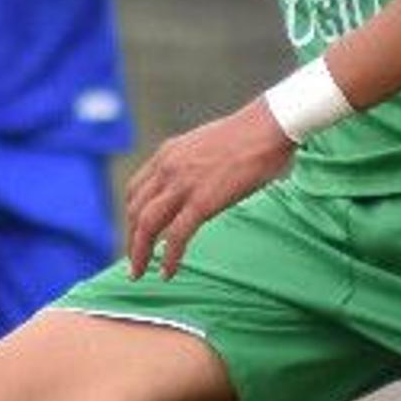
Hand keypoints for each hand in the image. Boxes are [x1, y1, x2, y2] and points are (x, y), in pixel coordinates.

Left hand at [121, 97, 295, 277]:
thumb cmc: (248, 136)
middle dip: (131, 240)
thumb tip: (197, 185)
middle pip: (135, 211)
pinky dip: (169, 258)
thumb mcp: (205, 146)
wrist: (268, 127)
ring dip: (138, 253)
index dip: (131, 217)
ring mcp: (183, 184)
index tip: (136, 234)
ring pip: (147, 225)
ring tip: (139, 273)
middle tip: (133, 262)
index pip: (135, 191)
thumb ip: (192, 165)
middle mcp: (167, 168)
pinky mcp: (202, 201)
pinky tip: (168, 273)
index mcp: (167, 154)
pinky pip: (176, 236)